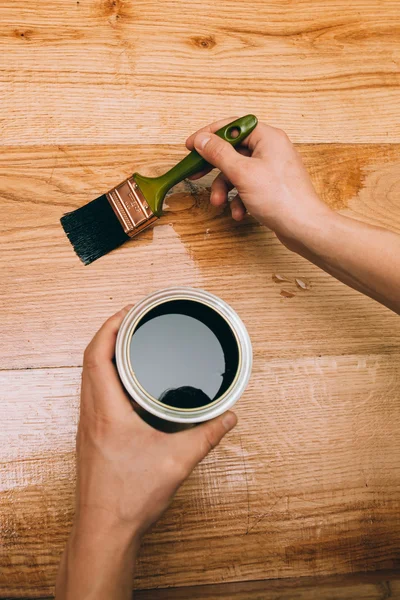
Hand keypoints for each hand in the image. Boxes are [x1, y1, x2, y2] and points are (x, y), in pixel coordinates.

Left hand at [56, 306, 236, 598]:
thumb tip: (228, 417)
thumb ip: (207, 435)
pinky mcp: (92, 436)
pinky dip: (105, 377)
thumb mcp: (177, 461)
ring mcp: (89, 426)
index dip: (109, 327)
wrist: (105, 529)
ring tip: (128, 344)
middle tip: (131, 320)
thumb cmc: (130, 497)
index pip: (97, 356)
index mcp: (107, 412)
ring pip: (89, 378)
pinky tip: (126, 384)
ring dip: (104, 355)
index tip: (127, 311)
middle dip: (108, 334)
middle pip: (90, 361)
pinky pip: (93, 394)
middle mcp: (92, 414)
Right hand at [186, 118, 333, 245]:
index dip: (209, 135)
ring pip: (238, 172)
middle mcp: (271, 149)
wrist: (303, 227)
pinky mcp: (272, 187)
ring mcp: (272, 169)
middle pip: (233, 151)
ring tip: (219, 202)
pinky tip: (239, 213)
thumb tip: (202, 139)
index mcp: (267, 137)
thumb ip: (219, 154)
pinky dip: (239, 199)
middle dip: (214, 168)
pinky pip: (248, 187)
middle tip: (195, 173)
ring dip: (225, 188)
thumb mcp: (242, 173)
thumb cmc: (280, 198)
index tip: (191, 147)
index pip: (232, 127)